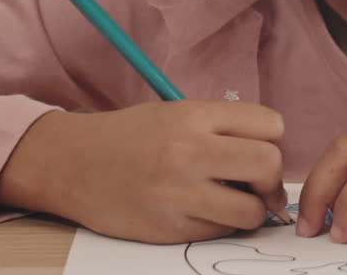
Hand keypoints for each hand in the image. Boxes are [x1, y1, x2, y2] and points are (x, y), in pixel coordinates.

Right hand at [0, 101, 286, 243]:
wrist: (73, 164)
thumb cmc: (130, 137)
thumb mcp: (176, 113)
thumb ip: (222, 128)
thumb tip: (271, 156)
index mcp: (195, 116)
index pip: (270, 124)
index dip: (272, 139)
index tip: (260, 148)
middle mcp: (190, 151)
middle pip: (268, 164)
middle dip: (271, 178)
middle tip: (259, 184)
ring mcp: (180, 193)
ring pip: (252, 211)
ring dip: (252, 210)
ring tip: (234, 203)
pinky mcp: (170, 228)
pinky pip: (221, 232)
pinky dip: (222, 226)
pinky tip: (203, 212)